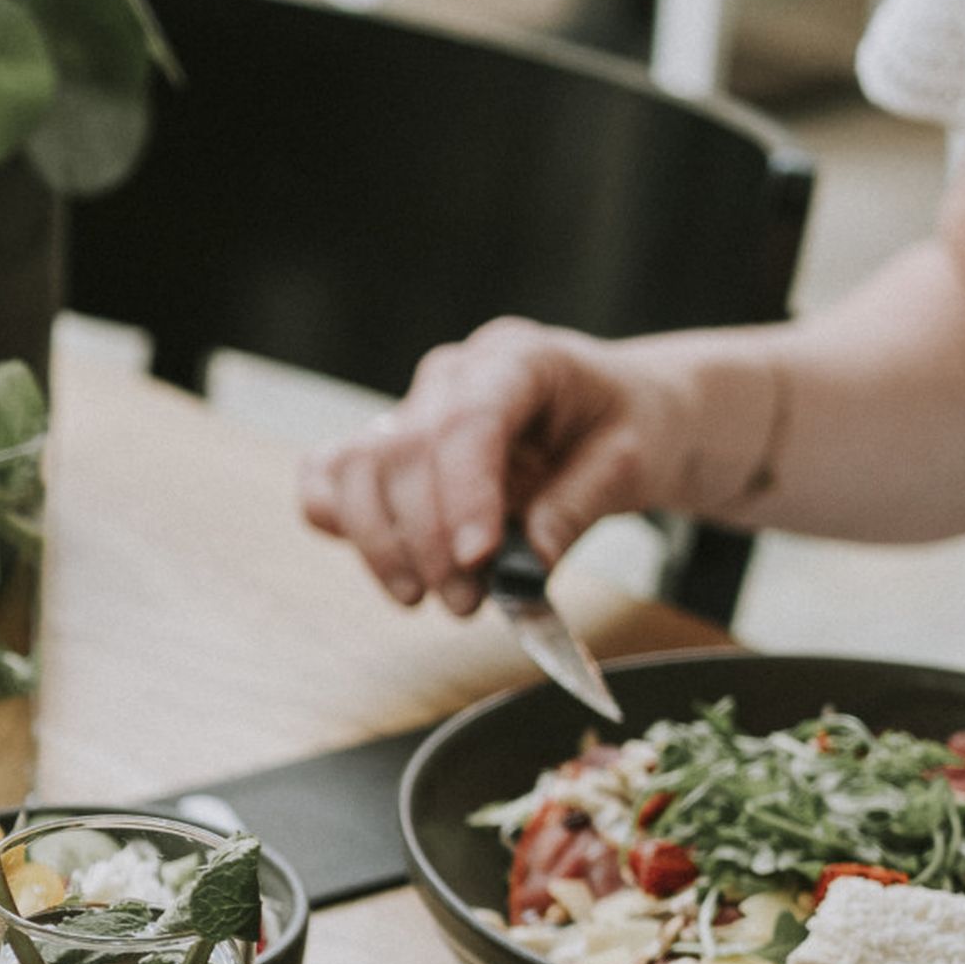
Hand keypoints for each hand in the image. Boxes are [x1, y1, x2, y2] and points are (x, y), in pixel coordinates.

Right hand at [300, 318, 705, 612]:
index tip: (478, 561)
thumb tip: (524, 564)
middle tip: (465, 603)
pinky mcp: (386, 445)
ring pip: (356, 470)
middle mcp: (452, 376)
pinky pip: (331, 480)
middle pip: (404, 453)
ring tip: (430, 597)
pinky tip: (388, 566)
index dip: (463, 495)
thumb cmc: (629, 426)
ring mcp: (410, 408)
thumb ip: (576, 506)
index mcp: (517, 360)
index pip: (468, 423)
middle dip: (427, 541)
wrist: (619, 413)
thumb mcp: (633, 462)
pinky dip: (342, 524)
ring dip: (382, 545)